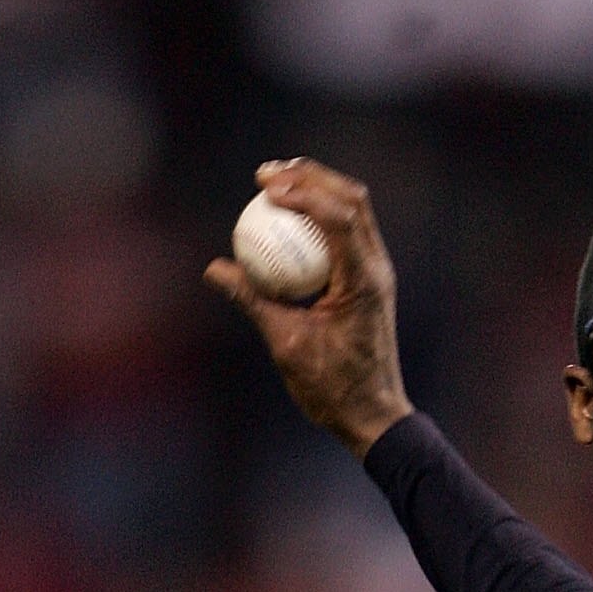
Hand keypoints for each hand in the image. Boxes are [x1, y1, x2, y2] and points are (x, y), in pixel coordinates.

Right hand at [205, 159, 410, 457]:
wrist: (373, 416)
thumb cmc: (333, 389)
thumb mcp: (286, 345)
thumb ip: (253, 301)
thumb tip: (215, 269)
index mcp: (363, 281)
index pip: (339, 217)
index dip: (302, 192)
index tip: (265, 188)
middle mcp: (376, 268)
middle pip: (351, 199)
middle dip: (309, 176)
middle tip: (266, 175)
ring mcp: (376, 271)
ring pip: (352, 209)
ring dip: (317, 189)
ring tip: (275, 185)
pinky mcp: (369, 278)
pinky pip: (346, 232)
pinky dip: (319, 215)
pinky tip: (287, 218)